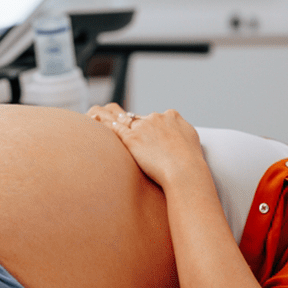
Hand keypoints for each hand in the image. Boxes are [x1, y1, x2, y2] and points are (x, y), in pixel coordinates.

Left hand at [87, 103, 205, 190]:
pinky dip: (104, 123)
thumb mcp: (192, 139)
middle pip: (140, 119)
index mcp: (172, 116)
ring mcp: (143, 127)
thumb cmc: (191, 162)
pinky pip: (114, 128)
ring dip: (115, 122)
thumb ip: (182, 131)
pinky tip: (95, 120)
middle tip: (129, 139)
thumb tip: (177, 132)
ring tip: (102, 119)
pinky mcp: (132, 138)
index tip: (147, 137)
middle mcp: (156, 117)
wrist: (185, 171)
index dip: (150, 127)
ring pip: (124, 121)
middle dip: (134, 128)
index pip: (156, 117)